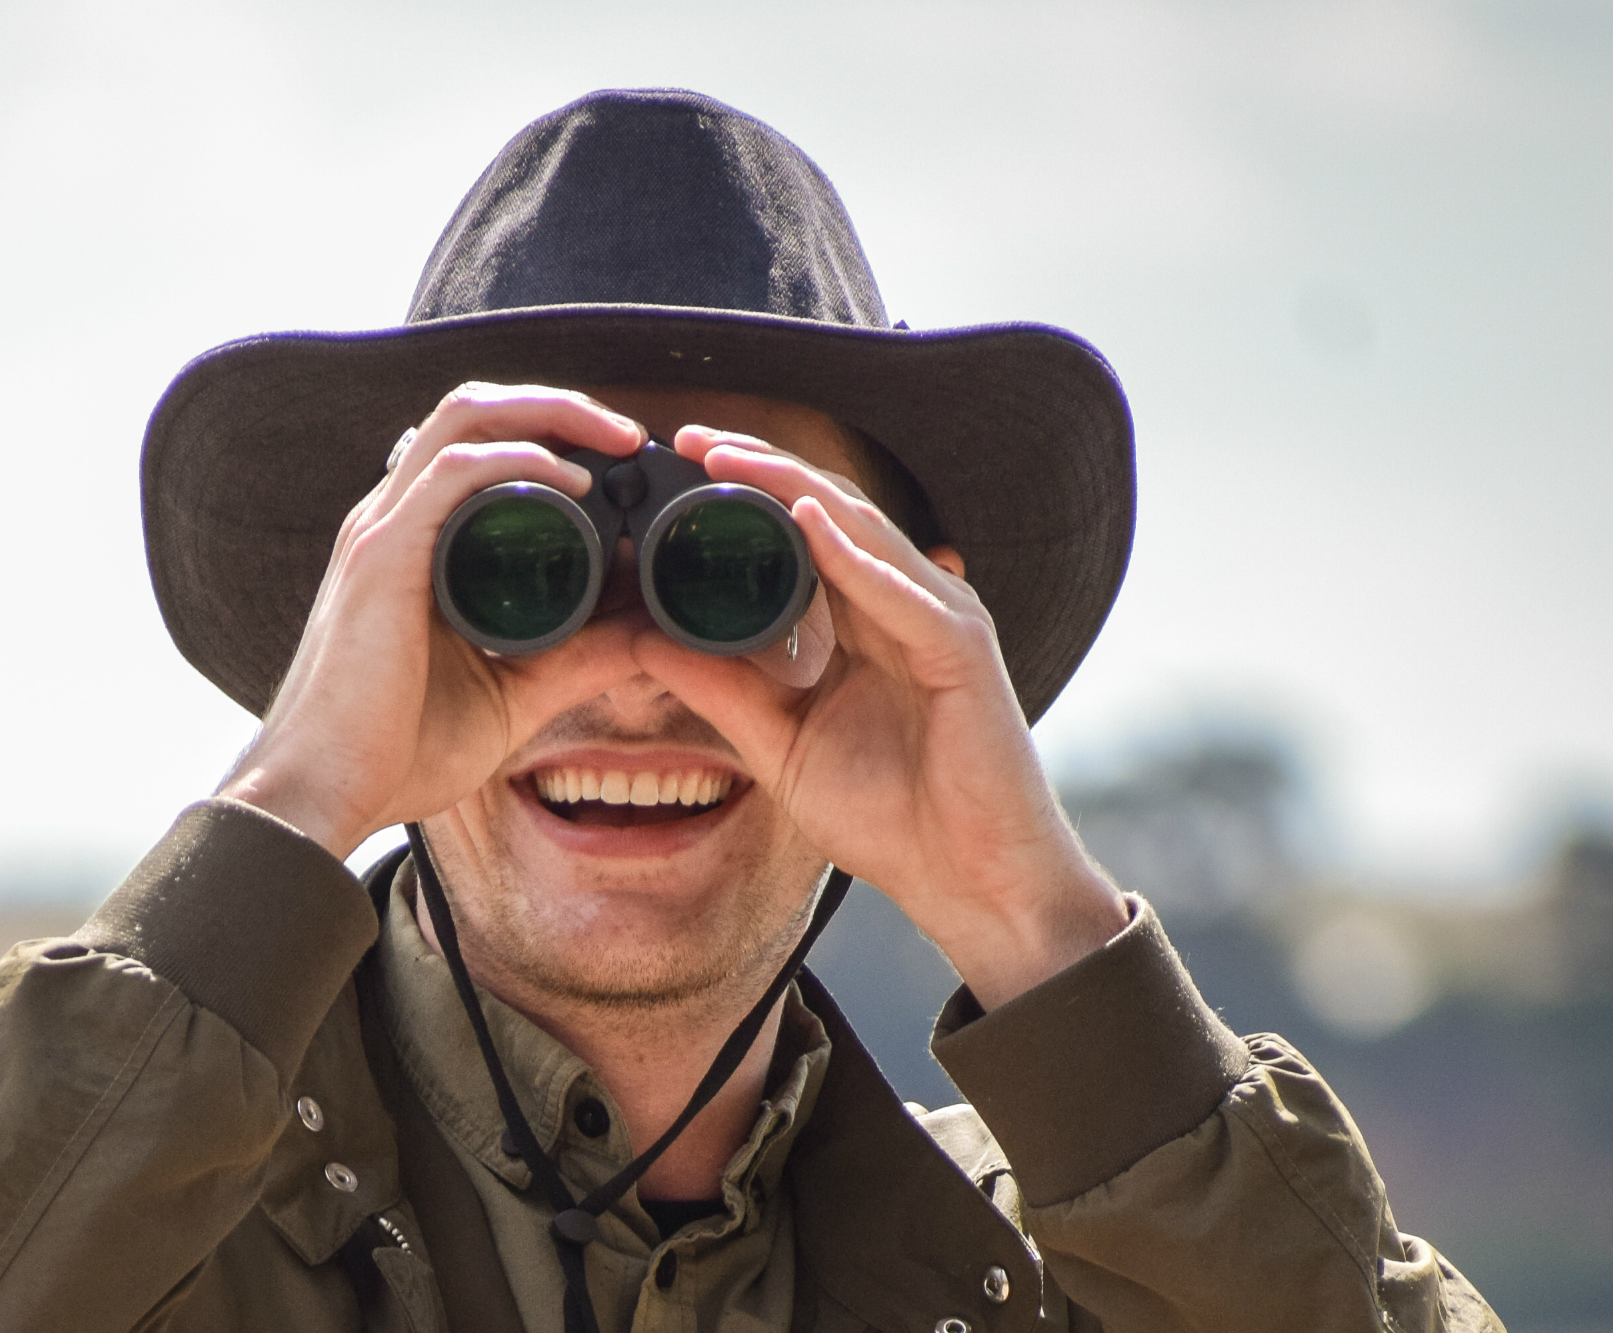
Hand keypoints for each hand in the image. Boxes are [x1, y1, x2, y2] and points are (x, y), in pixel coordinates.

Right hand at [217, 383, 647, 857]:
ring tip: (616, 438)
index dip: (553, 435)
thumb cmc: (395, 751)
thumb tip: (651, 637)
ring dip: (549, 411)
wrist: (323, 793)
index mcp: (414, 543)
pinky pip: (454, 475)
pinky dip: (519, 461)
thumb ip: (577, 662)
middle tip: (631, 436)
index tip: (628, 465)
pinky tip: (572, 481)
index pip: (481, 448)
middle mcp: (392, 520)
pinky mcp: (382, 557)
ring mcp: (382, 531)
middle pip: (475, 411)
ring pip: (465, 418)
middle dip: (560, 403)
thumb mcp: (513, 695)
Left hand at [636, 425, 1126, 1007]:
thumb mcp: (780, 745)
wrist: (970, 884)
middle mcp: (904, 603)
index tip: (671, 465)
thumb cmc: (893, 818)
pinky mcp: (965, 652)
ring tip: (728, 455)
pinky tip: (806, 521)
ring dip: (792, 486)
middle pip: (827, 508)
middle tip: (687, 436)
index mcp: (864, 618)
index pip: (798, 529)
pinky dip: (854, 554)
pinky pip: (904, 590)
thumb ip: (721, 689)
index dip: (741, 490)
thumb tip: (642, 641)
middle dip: (757, 466)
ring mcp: (940, 619)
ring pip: (862, 529)